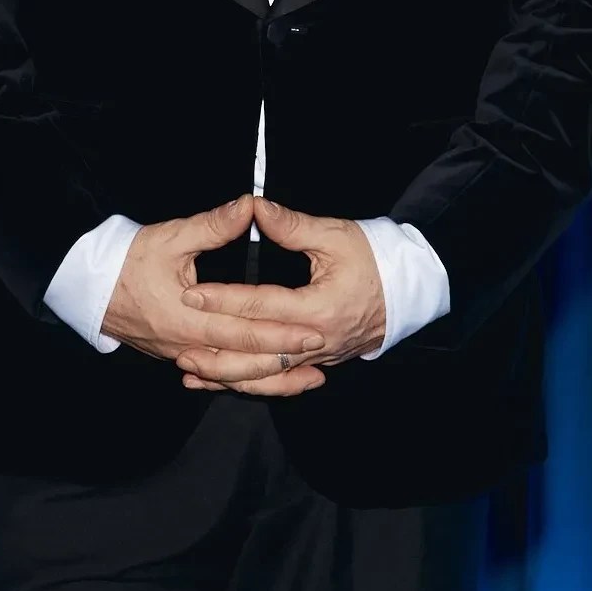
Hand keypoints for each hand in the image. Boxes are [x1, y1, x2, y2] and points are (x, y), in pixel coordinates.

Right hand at [101, 195, 328, 392]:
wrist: (91, 288)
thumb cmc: (126, 261)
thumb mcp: (170, 237)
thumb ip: (213, 225)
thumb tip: (249, 207)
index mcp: (188, 317)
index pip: (244, 331)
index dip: (280, 334)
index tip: (311, 331)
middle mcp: (188, 344)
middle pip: (245, 362)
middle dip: (285, 360)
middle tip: (320, 355)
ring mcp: (183, 355)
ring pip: (234, 378)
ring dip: (273, 380)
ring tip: (308, 379)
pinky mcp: (180, 356)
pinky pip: (218, 377)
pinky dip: (247, 382)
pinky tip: (269, 382)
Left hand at [175, 196, 385, 395]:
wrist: (411, 289)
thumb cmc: (376, 259)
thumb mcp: (335, 236)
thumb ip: (291, 225)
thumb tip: (255, 207)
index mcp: (319, 308)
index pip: (260, 307)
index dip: (223, 300)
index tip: (192, 294)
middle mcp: (318, 340)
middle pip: (258, 351)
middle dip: (216, 347)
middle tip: (179, 341)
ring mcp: (320, 357)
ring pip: (266, 375)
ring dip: (227, 376)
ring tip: (191, 372)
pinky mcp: (321, 362)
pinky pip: (279, 379)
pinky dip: (249, 383)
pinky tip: (221, 383)